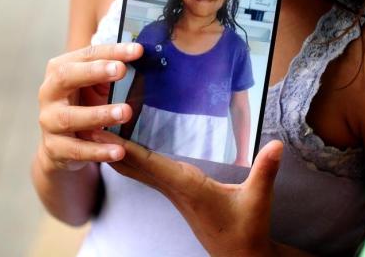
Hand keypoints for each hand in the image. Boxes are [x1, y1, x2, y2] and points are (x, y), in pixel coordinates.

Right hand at [37, 43, 142, 172]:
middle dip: (94, 71)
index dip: (113, 51)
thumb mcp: (99, 86)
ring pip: (70, 117)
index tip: (138, 50)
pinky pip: (76, 149)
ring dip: (99, 114)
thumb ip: (114, 73)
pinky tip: (119, 150)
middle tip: (122, 70)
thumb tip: (145, 59)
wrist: (63, 143)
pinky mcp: (54, 147)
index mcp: (61, 69)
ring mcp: (49, 120)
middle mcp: (50, 92)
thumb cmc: (86, 104)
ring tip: (126, 113)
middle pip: (66, 76)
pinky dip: (98, 150)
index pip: (87, 54)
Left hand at [91, 130, 282, 256]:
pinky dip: (131, 158)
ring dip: (116, 150)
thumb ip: (265, 170)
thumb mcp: (257, 200)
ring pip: (135, 168)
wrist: (239, 256)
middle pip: (132, 164)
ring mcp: (172, 190)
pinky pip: (146, 171)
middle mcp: (173, 186)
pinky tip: (125, 148)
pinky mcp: (176, 190)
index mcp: (187, 185)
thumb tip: (277, 144)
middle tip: (87, 122)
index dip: (121, 147)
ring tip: (99, 129)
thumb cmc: (246, 229)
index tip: (99, 131)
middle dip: (108, 145)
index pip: (147, 163)